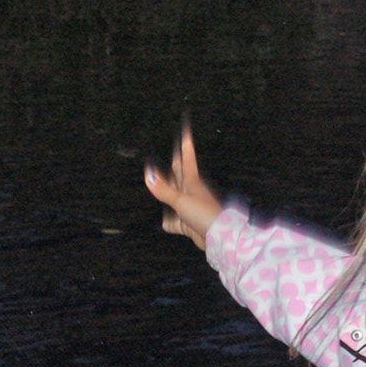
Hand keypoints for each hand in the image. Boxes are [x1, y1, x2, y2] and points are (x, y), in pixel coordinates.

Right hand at [144, 121, 222, 248]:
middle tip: (168, 152)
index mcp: (191, 181)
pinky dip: (169, 222)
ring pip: (172, 197)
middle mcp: (189, 192)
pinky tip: (165, 221)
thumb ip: (163, 189)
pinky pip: (172, 220)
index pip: (186, 158)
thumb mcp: (180, 200)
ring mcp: (188, 206)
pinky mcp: (186, 222)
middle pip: (177, 175)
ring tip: (159, 183)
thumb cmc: (204, 214)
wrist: (217, 236)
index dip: (185, 145)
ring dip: (166, 193)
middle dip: (172, 165)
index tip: (185, 130)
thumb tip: (148, 174)